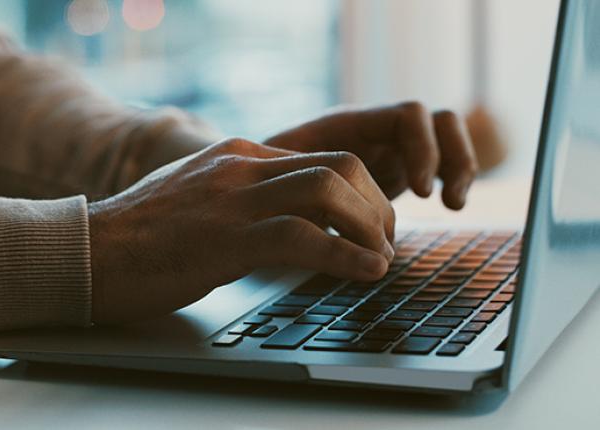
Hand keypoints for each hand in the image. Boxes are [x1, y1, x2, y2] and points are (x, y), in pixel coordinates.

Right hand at [88, 139, 394, 322]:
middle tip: (384, 241)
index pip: (323, 157)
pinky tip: (366, 272)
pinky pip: (303, 237)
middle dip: (376, 205)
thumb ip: (243, 196)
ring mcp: (232, 200)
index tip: (373, 224)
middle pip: (339, 165)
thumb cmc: (141, 236)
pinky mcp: (225, 239)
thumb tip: (289, 218)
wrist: (87, 251)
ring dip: (370, 227)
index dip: (362, 191)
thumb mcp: (200, 198)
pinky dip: (346, 255)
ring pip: (329, 191)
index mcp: (238, 155)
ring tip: (380, 259)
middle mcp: (241, 167)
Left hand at [264, 101, 478, 209]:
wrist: (257, 184)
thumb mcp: (280, 180)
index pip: (407, 116)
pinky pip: (439, 162)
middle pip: (437, 120)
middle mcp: (374, 130)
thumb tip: (321, 208)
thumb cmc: (261, 180)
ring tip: (453, 204)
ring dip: (460, 166)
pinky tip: (448, 206)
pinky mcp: (395, 170)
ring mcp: (388, 148)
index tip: (421, 192)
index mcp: (349, 124)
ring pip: (445, 138)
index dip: (422, 149)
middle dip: (451, 157)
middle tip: (441, 201)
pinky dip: (451, 179)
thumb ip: (305, 185)